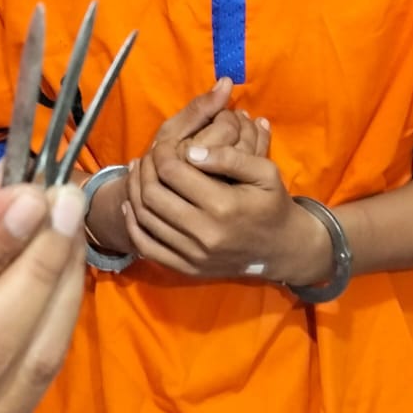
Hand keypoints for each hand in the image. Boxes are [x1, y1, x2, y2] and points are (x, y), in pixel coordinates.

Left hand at [85, 78, 262, 251]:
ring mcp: (193, 255)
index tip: (165, 144)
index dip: (162, 152)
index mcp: (223, 205)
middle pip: (152, 194)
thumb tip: (191, 151)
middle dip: (145, 169)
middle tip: (148, 156)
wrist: (280, 249)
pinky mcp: (186, 268)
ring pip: (145, 218)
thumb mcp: (265, 172)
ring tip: (139, 172)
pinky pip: (147, 246)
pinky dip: (133, 223)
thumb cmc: (272, 204)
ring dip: (134, 190)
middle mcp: (204, 233)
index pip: (172, 171)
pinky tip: (132, 204)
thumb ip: (231, 157)